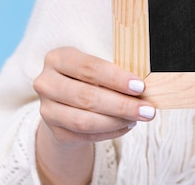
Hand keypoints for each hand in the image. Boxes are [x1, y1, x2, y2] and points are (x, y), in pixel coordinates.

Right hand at [33, 47, 155, 146]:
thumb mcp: (97, 67)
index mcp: (58, 59)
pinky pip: (84, 135)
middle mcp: (46, 83)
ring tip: (138, 118)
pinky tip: (127, 126)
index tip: (140, 86)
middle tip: (147, 110)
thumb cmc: (89, 77)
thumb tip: (142, 88)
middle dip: (122, 105)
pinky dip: (109, 132)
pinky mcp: (54, 130)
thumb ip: (114, 73)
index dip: (116, 78)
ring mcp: (47, 109)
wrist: (65, 101)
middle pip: (87, 97)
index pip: (89, 68)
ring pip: (84, 120)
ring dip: (116, 121)